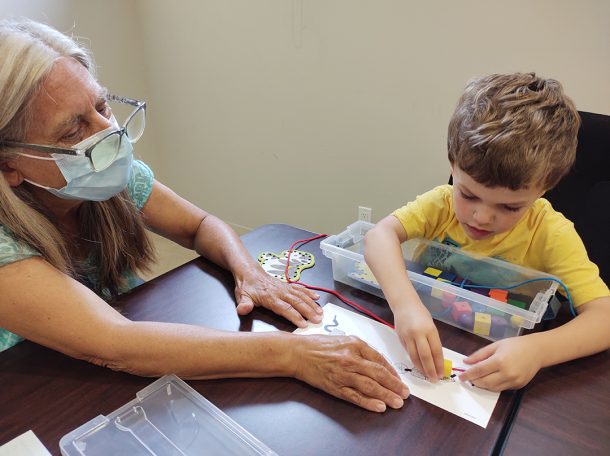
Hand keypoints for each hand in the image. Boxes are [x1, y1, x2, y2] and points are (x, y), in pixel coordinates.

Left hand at [234, 267, 321, 327]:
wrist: (248, 272)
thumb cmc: (246, 286)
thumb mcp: (241, 296)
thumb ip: (244, 304)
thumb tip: (243, 310)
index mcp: (270, 297)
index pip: (285, 308)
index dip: (295, 316)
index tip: (304, 324)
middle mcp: (280, 292)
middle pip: (297, 302)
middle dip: (308, 311)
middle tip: (318, 319)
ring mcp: (285, 288)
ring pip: (301, 296)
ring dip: (311, 304)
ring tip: (320, 312)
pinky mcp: (286, 285)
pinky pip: (300, 288)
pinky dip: (309, 293)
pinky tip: (316, 298)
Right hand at [294, 334, 409, 411]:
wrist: (298, 353)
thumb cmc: (319, 345)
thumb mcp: (344, 339)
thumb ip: (361, 350)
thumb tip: (378, 363)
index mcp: (355, 344)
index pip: (380, 359)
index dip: (392, 372)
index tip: (400, 380)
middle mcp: (351, 358)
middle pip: (378, 374)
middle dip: (394, 385)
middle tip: (404, 394)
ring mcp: (343, 373)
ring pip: (370, 386)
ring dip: (386, 395)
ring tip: (397, 403)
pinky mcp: (335, 386)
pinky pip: (355, 396)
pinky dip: (368, 402)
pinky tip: (379, 407)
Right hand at [394, 303, 443, 381]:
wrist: (404, 304)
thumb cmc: (421, 314)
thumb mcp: (431, 325)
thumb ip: (432, 340)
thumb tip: (436, 359)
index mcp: (429, 329)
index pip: (436, 351)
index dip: (439, 364)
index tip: (442, 374)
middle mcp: (418, 333)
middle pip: (425, 356)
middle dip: (430, 369)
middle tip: (434, 379)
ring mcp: (408, 336)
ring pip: (414, 357)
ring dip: (421, 368)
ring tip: (426, 375)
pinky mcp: (400, 338)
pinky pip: (408, 352)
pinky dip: (414, 360)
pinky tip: (418, 366)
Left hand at [459, 336, 542, 390]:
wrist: (537, 351)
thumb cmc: (515, 345)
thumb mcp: (495, 346)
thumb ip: (479, 355)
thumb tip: (466, 361)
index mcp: (500, 361)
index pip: (479, 371)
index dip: (468, 374)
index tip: (461, 376)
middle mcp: (507, 373)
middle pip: (485, 382)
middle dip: (474, 381)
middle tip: (468, 378)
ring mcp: (514, 381)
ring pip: (493, 388)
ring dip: (482, 385)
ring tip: (477, 379)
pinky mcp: (518, 386)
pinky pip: (501, 389)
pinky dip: (493, 386)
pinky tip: (490, 379)